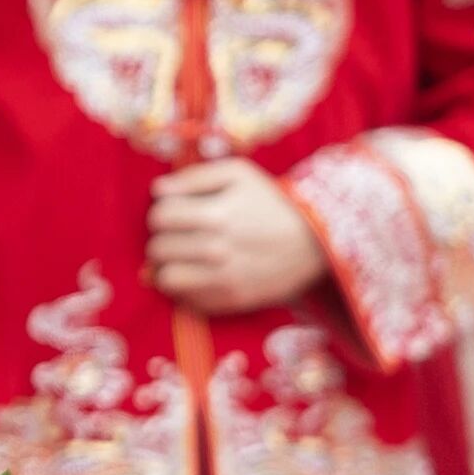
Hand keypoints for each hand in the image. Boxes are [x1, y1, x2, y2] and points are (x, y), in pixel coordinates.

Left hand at [144, 159, 325, 315]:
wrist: (316, 240)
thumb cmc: (272, 202)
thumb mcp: (238, 174)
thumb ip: (194, 177)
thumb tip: (157, 190)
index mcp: (216, 215)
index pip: (159, 217)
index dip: (161, 213)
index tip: (174, 213)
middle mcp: (217, 250)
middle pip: (158, 249)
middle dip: (163, 238)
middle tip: (179, 236)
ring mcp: (223, 279)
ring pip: (165, 279)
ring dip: (168, 266)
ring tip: (182, 258)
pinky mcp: (231, 300)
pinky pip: (187, 300)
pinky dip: (186, 287)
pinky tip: (199, 274)